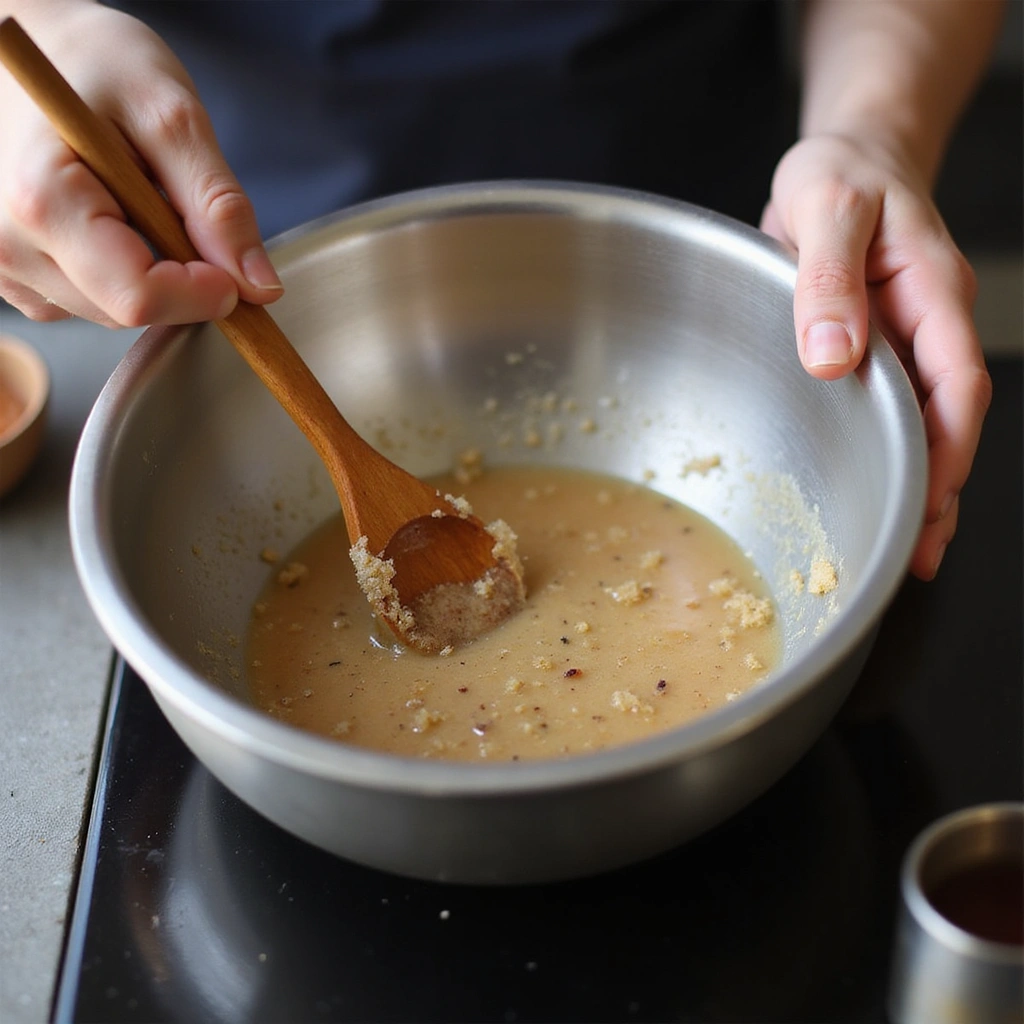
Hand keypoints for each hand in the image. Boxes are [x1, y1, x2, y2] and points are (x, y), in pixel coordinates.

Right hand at [0, 2, 280, 326]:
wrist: (37, 46)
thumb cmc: (94, 62)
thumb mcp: (172, 115)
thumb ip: (217, 203)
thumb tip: (258, 283)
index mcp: (43, 200)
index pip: (138, 297)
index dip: (201, 294)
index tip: (234, 269)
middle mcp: (7, 243)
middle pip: (127, 311)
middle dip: (177, 279)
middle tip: (178, 208)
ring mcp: (3, 263)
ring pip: (110, 313)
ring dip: (147, 274)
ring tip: (133, 199)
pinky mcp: (11, 273)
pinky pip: (85, 304)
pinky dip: (117, 273)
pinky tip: (109, 217)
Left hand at [761, 132, 990, 580]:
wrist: (847, 160)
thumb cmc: (840, 174)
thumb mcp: (826, 206)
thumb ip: (828, 279)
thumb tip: (833, 358)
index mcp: (930, 289)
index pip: (956, 379)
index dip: (950, 442)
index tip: (933, 493)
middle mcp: (929, 322)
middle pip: (950, 416)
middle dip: (941, 485)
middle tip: (920, 550)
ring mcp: (909, 340)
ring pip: (927, 422)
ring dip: (923, 482)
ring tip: (910, 546)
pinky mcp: (881, 350)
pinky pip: (895, 409)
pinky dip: (893, 454)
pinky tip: (882, 491)